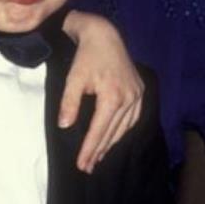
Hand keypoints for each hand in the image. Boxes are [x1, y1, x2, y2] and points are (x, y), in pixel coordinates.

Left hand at [60, 11, 143, 172]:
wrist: (105, 36)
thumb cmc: (86, 57)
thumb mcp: (73, 79)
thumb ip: (69, 103)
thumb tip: (65, 126)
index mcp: (113, 96)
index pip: (99, 130)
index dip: (90, 149)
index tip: (82, 164)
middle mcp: (129, 98)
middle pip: (112, 132)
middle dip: (98, 151)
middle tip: (87, 167)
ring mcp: (137, 96)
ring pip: (124, 128)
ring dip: (110, 144)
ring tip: (98, 157)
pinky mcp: (140, 92)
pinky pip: (132, 119)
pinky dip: (122, 131)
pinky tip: (113, 139)